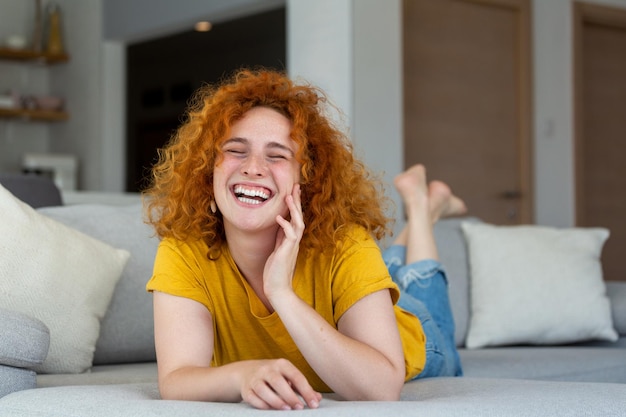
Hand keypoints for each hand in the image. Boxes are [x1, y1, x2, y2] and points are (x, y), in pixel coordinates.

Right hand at [240, 359, 321, 409]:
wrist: (246, 371)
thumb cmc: (274, 376)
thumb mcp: (288, 376)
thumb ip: (302, 388)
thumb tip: (317, 398)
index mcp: (281, 364)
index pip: (296, 376)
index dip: (306, 390)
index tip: (314, 404)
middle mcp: (267, 369)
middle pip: (278, 381)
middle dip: (290, 396)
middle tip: (299, 407)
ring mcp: (255, 378)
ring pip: (263, 390)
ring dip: (276, 401)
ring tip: (287, 409)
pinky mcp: (246, 389)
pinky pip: (253, 398)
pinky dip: (262, 405)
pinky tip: (271, 410)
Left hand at [263, 184, 303, 299]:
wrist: (277, 288)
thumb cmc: (275, 272)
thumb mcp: (277, 249)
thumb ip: (280, 237)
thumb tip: (280, 223)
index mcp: (291, 239)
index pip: (295, 218)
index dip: (294, 204)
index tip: (293, 191)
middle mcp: (294, 240)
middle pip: (299, 216)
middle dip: (297, 201)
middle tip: (296, 186)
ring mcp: (292, 245)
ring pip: (298, 223)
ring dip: (294, 209)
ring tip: (289, 196)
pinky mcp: (287, 251)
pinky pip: (290, 234)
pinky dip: (285, 225)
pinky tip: (279, 217)